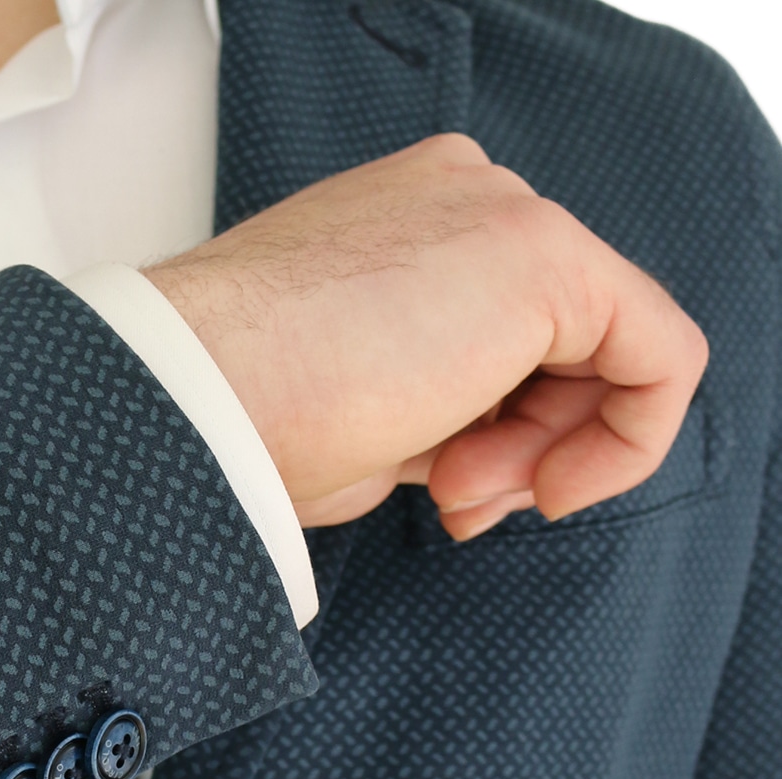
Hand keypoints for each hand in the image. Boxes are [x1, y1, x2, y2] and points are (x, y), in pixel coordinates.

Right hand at [143, 134, 708, 538]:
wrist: (192, 401)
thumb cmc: (244, 420)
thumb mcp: (363, 408)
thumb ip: (435, 402)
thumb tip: (476, 449)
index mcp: (407, 224)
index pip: (503, 333)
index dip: (498, 432)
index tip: (447, 495)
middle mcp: (464, 199)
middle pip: (560, 342)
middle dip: (526, 447)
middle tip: (457, 505)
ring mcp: (503, 214)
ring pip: (606, 351)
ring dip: (549, 455)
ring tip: (458, 494)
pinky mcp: (543, 257)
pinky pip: (660, 358)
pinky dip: (628, 443)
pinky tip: (554, 485)